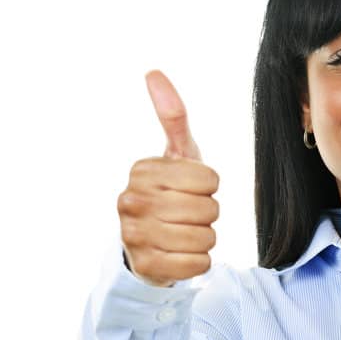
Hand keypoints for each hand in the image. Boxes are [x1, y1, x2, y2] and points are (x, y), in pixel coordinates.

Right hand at [117, 71, 220, 285]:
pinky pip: (198, 264)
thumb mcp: (176, 155)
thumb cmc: (170, 194)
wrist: (149, 245)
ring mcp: (134, 236)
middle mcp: (131, 201)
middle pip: (208, 209)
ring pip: (205, 238)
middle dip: (207, 214)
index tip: (191, 189)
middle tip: (188, 214)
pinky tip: (182, 254)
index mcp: (142, 171)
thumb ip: (173, 117)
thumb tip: (153, 72)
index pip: (209, 179)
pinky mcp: (146, 267)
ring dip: (205, 238)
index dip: (210, 187)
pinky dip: (199, 262)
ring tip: (185, 233)